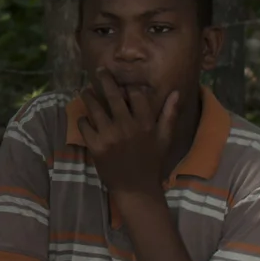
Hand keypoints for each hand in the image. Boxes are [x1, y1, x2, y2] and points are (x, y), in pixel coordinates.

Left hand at [76, 77, 178, 197]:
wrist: (136, 189)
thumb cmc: (152, 162)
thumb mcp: (165, 138)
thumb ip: (169, 114)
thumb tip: (176, 92)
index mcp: (145, 122)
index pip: (135, 94)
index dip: (128, 87)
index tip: (123, 85)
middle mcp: (127, 125)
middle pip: (112, 95)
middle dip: (105, 79)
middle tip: (100, 71)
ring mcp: (110, 135)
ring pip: (94, 107)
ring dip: (88, 96)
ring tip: (85, 91)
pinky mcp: (96, 146)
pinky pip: (84, 125)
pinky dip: (83, 120)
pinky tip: (84, 118)